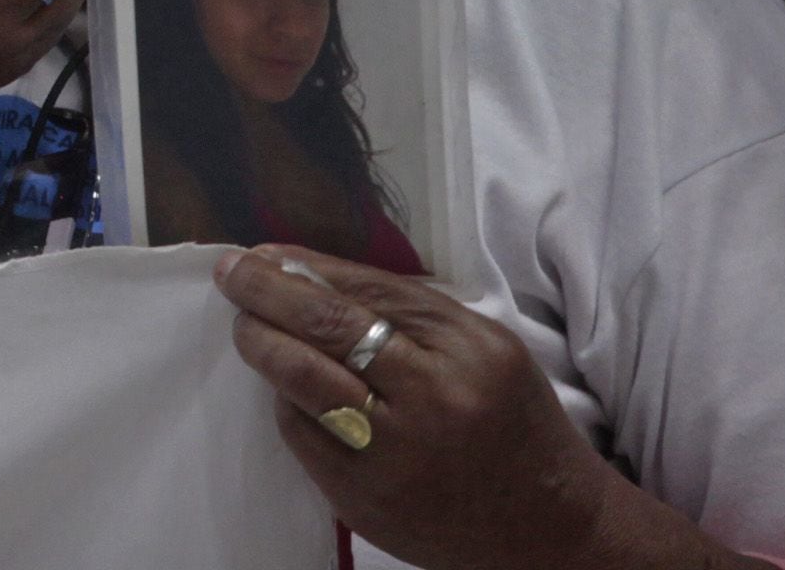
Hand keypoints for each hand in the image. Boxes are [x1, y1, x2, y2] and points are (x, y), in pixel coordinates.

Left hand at [215, 249, 720, 568]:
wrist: (551, 529)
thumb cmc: (511, 424)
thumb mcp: (485, 351)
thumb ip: (409, 311)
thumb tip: (311, 272)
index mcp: (471, 351)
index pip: (368, 292)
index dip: (305, 268)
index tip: (262, 255)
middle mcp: (436, 399)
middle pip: (327, 328)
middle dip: (266, 293)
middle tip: (233, 276)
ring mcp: (398, 454)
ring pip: (302, 380)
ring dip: (261, 344)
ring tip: (246, 327)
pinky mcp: (367, 499)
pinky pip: (304, 436)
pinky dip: (288, 405)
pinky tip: (285, 390)